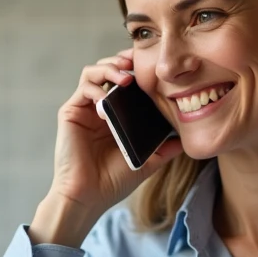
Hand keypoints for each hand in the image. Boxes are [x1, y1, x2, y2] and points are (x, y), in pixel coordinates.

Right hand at [30, 49, 182, 246]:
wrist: (89, 196)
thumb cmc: (113, 181)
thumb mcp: (147, 160)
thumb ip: (165, 147)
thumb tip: (187, 138)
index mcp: (116, 114)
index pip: (125, 81)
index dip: (136, 68)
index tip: (153, 66)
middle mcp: (98, 107)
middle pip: (108, 68)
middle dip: (122, 60)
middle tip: (137, 61)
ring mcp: (84, 108)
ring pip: (93, 72)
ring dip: (110, 68)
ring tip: (126, 77)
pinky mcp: (71, 112)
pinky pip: (84, 88)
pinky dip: (97, 89)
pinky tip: (108, 101)